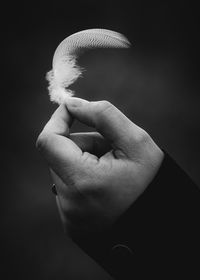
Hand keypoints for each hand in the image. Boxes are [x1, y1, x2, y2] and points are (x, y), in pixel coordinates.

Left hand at [36, 98, 163, 235]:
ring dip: (83, 162)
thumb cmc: (151, 182)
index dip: (58, 120)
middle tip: (111, 152)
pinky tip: (106, 188)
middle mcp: (70, 204)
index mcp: (83, 181)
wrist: (159, 223)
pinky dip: (83, 181)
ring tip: (112, 173)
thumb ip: (103, 116)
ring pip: (64, 172)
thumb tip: (71, 104)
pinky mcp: (71, 225)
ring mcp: (69, 218)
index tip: (72, 109)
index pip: (49, 141)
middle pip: (60, 155)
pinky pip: (68, 190)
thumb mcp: (136, 142)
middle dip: (83, 145)